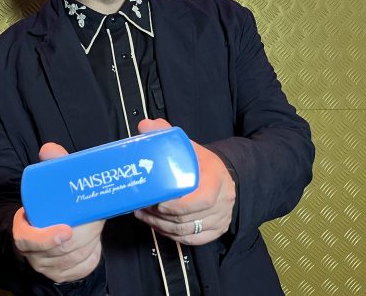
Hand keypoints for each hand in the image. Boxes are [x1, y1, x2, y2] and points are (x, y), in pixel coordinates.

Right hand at [12, 143, 104, 282]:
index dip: (47, 238)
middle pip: (61, 249)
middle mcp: (33, 253)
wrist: (50, 232)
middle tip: (95, 218)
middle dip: (84, 233)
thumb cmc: (50, 208)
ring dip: (91, 241)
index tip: (66, 229)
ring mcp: (49, 267)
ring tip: (95, 223)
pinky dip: (93, 253)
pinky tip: (93, 241)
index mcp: (23, 231)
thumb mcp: (48, 188)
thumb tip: (49, 149)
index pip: (28, 240)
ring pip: (75, 258)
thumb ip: (51, 168)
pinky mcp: (65, 274)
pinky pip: (83, 266)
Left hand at [133, 119, 235, 245]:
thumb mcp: (188, 146)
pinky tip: (158, 225)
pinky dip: (171, 235)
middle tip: (141, 207)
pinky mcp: (215, 231)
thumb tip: (144, 126)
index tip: (157, 202)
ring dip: (161, 226)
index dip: (177, 205)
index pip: (201, 199)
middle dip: (160, 215)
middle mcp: (222, 201)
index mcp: (216, 178)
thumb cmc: (202, 163)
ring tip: (144, 215)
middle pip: (188, 217)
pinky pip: (191, 240)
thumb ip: (166, 133)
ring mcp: (220, 218)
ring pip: (186, 231)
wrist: (223, 176)